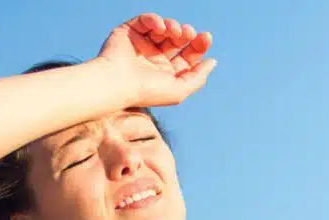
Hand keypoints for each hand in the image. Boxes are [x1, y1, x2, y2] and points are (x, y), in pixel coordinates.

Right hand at [98, 13, 216, 106]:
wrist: (117, 82)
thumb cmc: (147, 91)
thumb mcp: (180, 90)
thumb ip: (198, 78)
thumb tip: (212, 62)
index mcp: (166, 73)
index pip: (187, 56)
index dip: (198, 46)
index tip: (206, 38)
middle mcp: (154, 59)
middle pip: (178, 40)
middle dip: (187, 33)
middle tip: (189, 33)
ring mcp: (141, 45)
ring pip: (164, 28)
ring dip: (173, 26)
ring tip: (174, 31)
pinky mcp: (129, 32)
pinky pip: (146, 20)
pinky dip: (155, 20)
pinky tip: (160, 27)